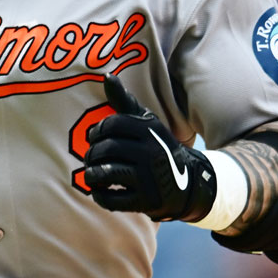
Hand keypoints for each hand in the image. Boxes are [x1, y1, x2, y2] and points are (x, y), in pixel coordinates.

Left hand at [84, 75, 215, 221]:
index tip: (93, 137)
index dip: (96, 131)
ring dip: (91, 175)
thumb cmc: (156, 147)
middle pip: (105, 149)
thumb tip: (107, 76)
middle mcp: (151, 152)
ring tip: (92, 174)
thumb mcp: (146, 123)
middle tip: (90, 158)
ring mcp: (149, 178)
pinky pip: (112, 200)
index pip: (111, 125)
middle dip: (91, 154)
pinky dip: (99, 196)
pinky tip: (100, 191)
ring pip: (105, 173)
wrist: (187, 183)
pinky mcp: (146, 201)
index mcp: (149, 130)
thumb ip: (124, 101)